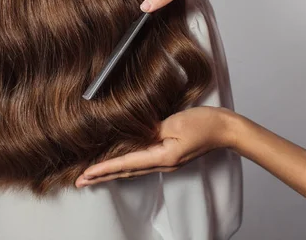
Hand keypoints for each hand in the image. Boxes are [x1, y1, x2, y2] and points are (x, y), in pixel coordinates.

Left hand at [75, 106, 237, 187]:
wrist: (225, 128)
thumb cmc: (204, 123)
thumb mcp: (175, 123)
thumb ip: (151, 129)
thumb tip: (132, 134)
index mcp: (163, 157)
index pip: (126, 164)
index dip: (104, 168)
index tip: (86, 174)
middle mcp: (162, 163)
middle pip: (125, 171)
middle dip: (101, 176)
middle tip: (80, 182)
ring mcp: (165, 161)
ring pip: (131, 169)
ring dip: (110, 172)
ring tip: (92, 176)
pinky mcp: (168, 155)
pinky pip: (141, 163)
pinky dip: (124, 165)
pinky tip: (117, 165)